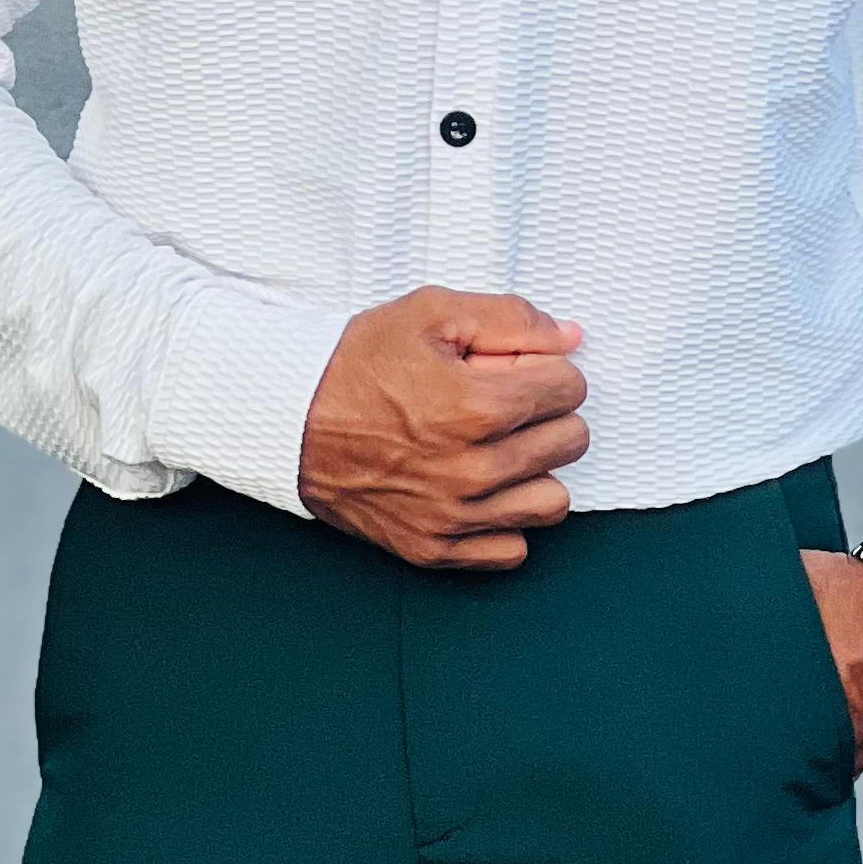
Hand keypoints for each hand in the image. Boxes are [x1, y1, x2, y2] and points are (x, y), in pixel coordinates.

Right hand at [300, 290, 588, 568]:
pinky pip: (513, 550)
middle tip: (504, 402)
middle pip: (570, 442)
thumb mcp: (431, 313)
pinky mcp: (434, 549)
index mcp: (477, 406)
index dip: (546, 369)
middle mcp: (472, 470)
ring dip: (536, 469)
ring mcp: (453, 517)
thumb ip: (511, 320)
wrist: (290, 419)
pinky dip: (506, 519)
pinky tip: (481, 488)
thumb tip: (572, 338)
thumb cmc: (358, 362)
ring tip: (498, 447)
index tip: (515, 369)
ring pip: (553, 501)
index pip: (570, 389)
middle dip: (546, 413)